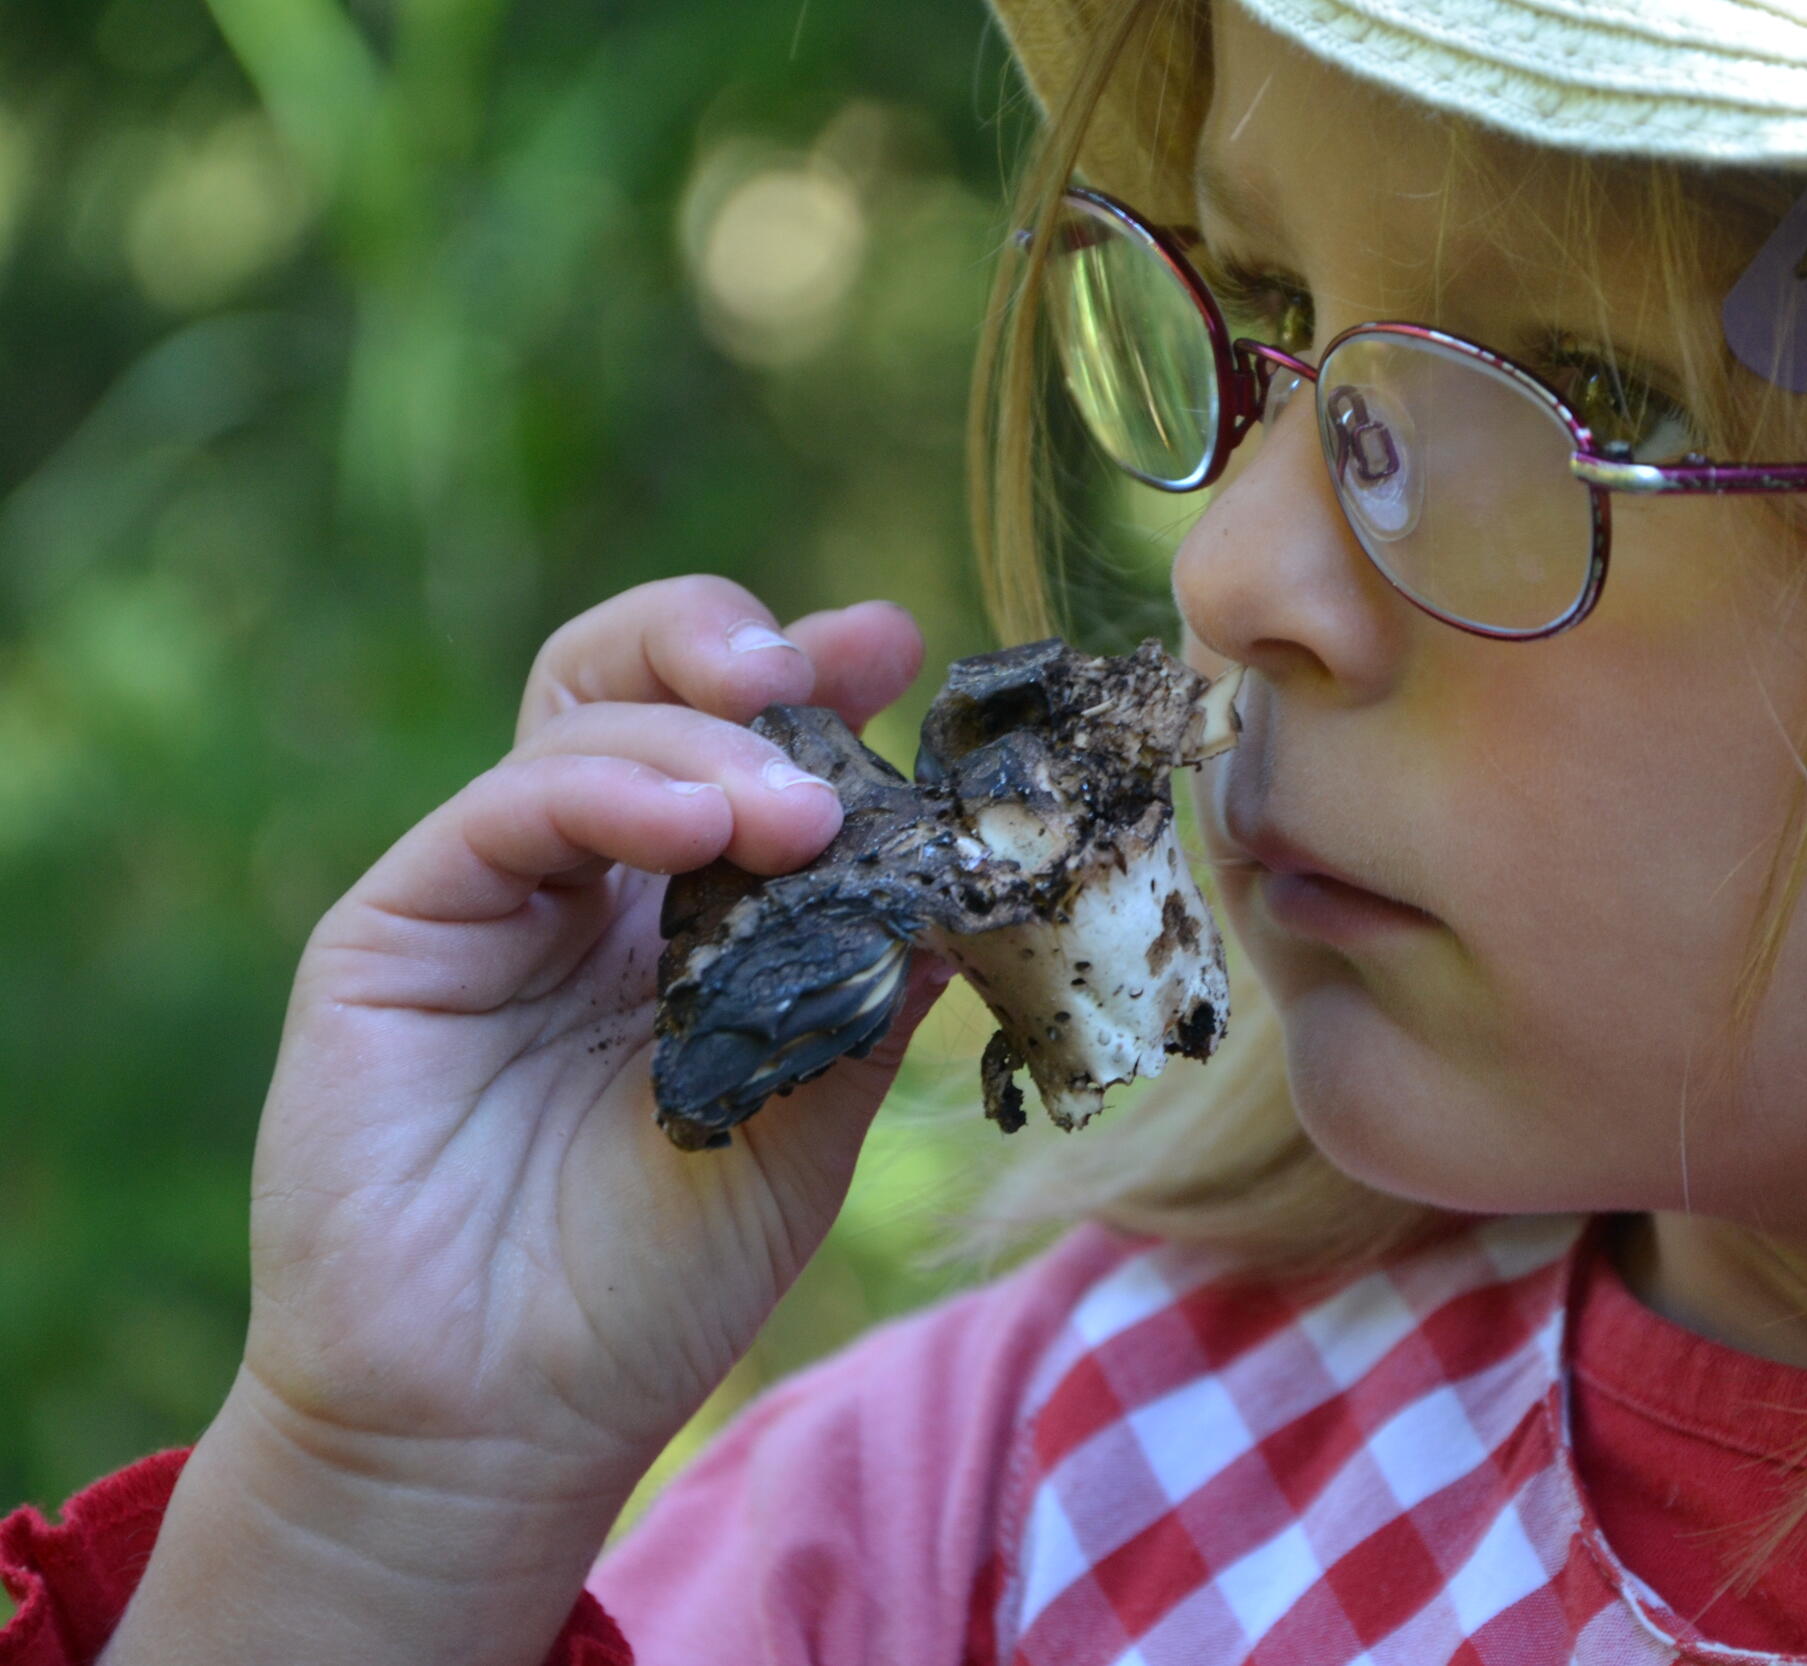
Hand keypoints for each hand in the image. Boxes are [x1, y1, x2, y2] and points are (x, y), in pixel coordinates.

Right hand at [229, 577, 943, 1497]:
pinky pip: (502, 810)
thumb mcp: (806, 1122)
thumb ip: (868, 991)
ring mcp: (490, 895)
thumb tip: (971, 878)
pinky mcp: (395, 929)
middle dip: (737, 641)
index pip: (742, 745)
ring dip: (705, 738)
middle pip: (640, 679)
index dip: (818, 681)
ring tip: (799, 810)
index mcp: (689, 913)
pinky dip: (607, 792)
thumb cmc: (655, 1285)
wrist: (504, 1419)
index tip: (900, 649)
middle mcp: (589, 881)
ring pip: (577, 717)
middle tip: (833, 664)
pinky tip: (697, 827)